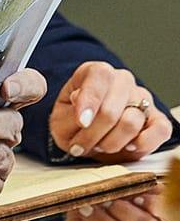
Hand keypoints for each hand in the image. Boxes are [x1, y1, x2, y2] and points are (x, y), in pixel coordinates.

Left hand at [50, 61, 171, 160]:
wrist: (89, 138)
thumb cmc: (74, 126)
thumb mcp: (61, 120)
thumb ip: (69, 112)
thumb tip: (79, 99)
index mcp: (96, 73)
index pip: (99, 74)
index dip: (90, 99)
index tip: (81, 121)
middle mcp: (122, 81)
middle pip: (111, 108)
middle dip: (92, 134)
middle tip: (80, 145)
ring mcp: (143, 99)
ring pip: (131, 123)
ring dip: (110, 143)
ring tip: (99, 146)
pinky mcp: (158, 120)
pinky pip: (160, 131)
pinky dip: (141, 144)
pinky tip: (127, 147)